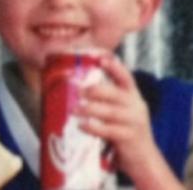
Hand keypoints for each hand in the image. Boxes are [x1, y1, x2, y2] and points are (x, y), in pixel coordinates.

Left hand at [75, 54, 182, 188]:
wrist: (143, 158)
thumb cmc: (124, 130)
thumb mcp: (120, 111)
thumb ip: (105, 100)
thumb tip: (76, 88)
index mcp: (133, 96)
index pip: (126, 78)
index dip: (115, 67)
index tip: (101, 58)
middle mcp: (136, 106)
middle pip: (116, 94)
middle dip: (95, 90)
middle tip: (78, 90)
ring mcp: (134, 122)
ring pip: (111, 112)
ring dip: (90, 109)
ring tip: (74, 109)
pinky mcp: (129, 137)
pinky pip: (109, 130)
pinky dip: (94, 127)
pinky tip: (81, 125)